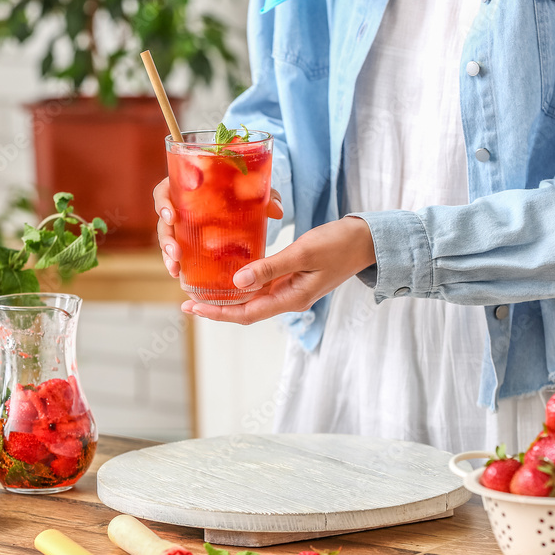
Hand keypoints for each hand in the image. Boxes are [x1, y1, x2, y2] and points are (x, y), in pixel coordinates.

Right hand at [153, 177, 283, 277]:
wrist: (242, 197)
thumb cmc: (242, 189)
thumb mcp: (255, 189)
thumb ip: (266, 196)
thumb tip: (276, 211)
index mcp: (186, 185)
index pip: (164, 191)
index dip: (162, 203)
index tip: (171, 216)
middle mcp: (179, 204)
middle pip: (163, 220)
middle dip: (166, 238)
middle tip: (176, 251)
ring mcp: (182, 223)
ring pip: (167, 238)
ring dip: (167, 254)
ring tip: (175, 269)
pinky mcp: (187, 238)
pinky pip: (177, 250)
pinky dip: (176, 262)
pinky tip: (179, 275)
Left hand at [181, 216, 376, 324]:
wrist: (367, 241)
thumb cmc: (339, 244)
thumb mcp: (303, 253)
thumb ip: (270, 268)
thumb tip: (237, 281)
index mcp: (292, 298)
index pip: (247, 313)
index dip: (218, 312)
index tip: (192, 307)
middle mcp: (289, 299)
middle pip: (246, 310)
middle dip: (216, 307)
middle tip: (187, 301)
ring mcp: (292, 289)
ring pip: (253, 299)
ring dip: (228, 297)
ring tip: (201, 290)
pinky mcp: (293, 278)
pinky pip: (263, 285)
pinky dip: (243, 283)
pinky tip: (229, 275)